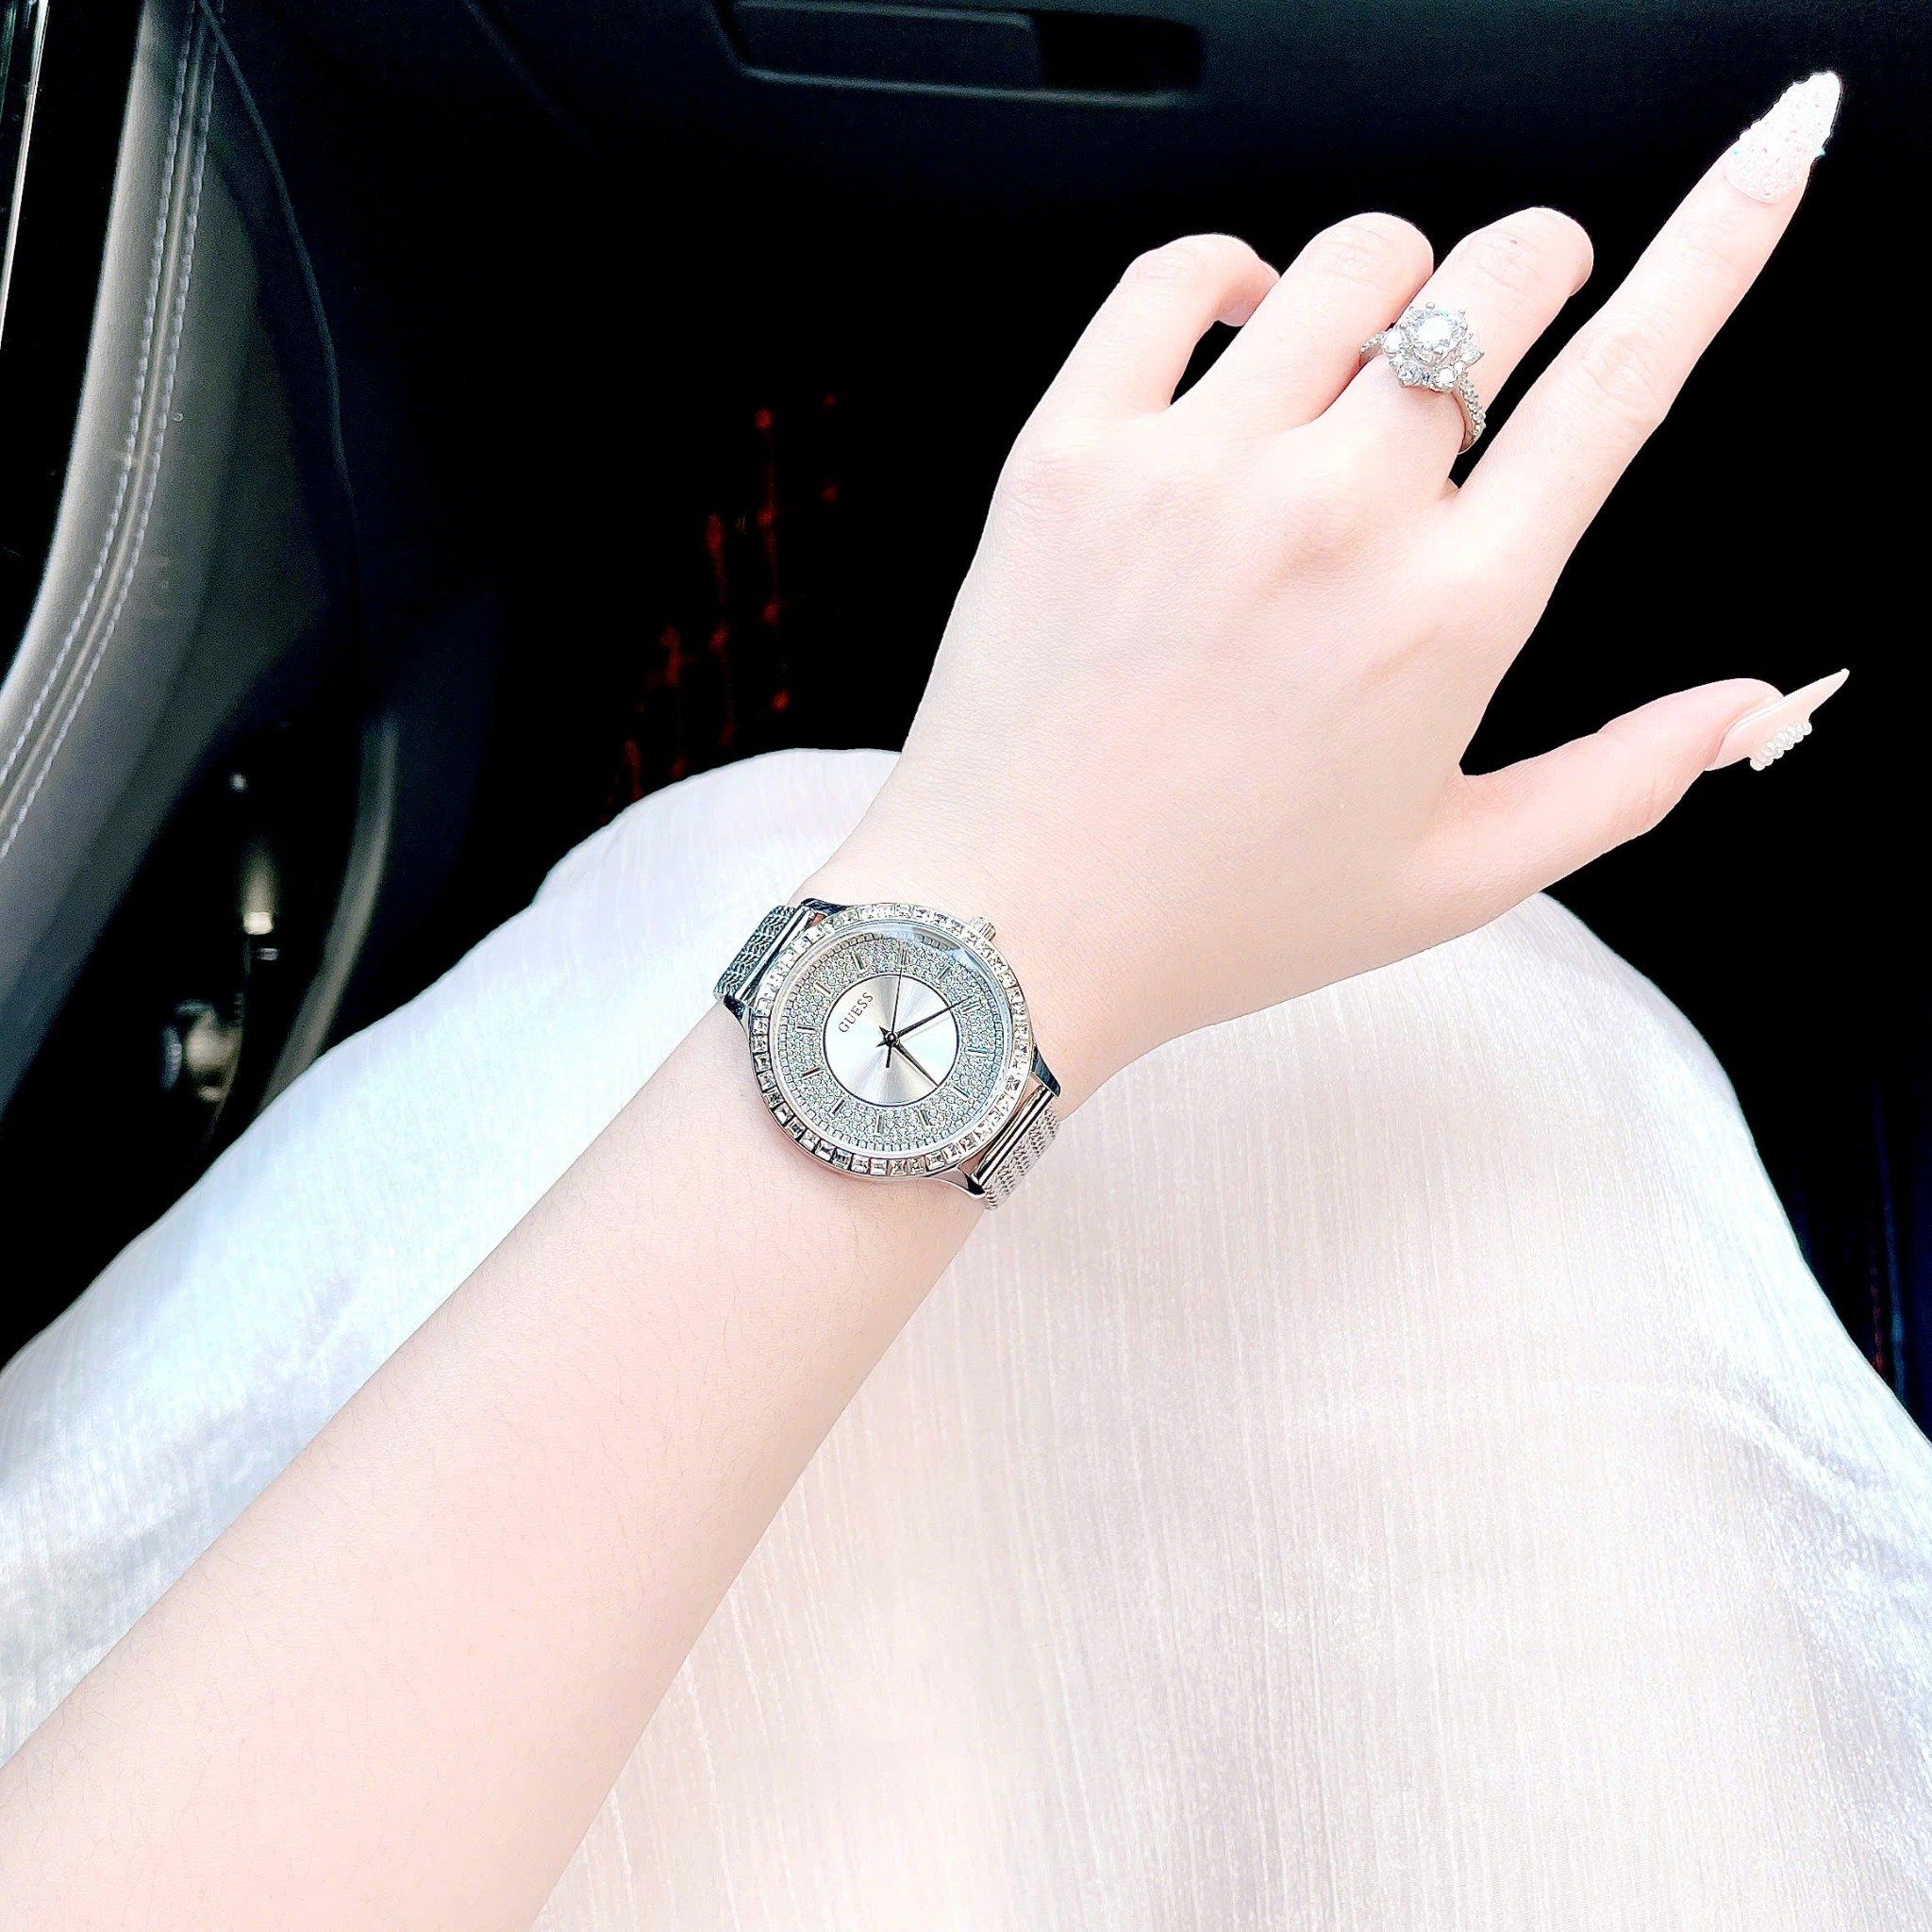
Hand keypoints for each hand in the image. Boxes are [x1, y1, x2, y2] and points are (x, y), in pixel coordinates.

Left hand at [810, 77, 1843, 1104]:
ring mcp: (1195, 470)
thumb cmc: (1225, 915)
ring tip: (1349, 371)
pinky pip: (1174, 277)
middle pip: (1494, 276)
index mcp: (1451, 612)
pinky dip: (1226, 277)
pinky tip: (1237, 338)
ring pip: (1350, 260)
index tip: (1773, 149)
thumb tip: (1755, 704)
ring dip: (1386, 287)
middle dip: (1529, 272)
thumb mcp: (1451, 876)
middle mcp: (1335, 515)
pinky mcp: (1072, 453)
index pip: (1622, 381)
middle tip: (1493, 329)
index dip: (1718, 242)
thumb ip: (1621, 780)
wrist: (1014, 929)